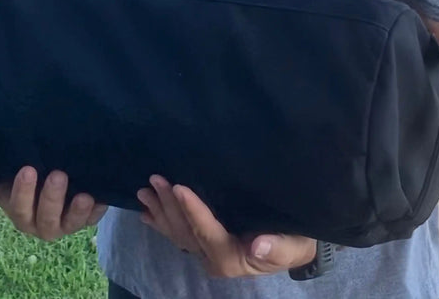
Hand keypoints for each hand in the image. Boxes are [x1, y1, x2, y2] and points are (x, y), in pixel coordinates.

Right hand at [0, 166, 106, 240]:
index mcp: (22, 214)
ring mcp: (67, 222)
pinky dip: (98, 210)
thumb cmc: (25, 175)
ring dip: (77, 211)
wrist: (54, 170)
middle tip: (58, 175)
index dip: (23, 193)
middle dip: (52, 199)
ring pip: (71, 224)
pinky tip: (102, 197)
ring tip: (84, 195)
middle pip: (46, 219)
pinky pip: (94, 218)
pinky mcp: (88, 217)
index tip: (28, 169)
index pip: (20, 208)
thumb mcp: (4, 176)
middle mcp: (44, 223)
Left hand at [137, 175, 316, 277]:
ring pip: (178, 233)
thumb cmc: (293, 241)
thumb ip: (276, 247)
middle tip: (155, 180)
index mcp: (231, 258)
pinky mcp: (204, 244)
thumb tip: (258, 245)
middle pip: (185, 231)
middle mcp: (213, 257)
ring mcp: (206, 252)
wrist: (294, 247)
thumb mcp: (291, 245)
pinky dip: (162, 223)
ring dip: (160, 211)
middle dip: (169, 206)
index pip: (206, 231)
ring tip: (144, 191)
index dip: (192, 210)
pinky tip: (147, 213)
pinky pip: (179, 235)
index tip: (179, 187)